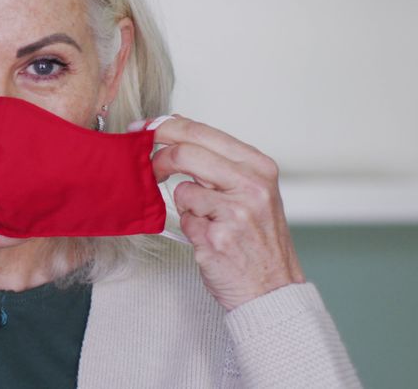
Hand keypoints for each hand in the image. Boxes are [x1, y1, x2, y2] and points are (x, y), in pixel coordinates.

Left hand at [150, 114, 305, 310]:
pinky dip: (191, 229)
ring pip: (182, 190)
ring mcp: (236, 210)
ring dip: (186, 206)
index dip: (164, 128)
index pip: (201, 131)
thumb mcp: (251, 190)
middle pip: (185, 152)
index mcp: (259, 166)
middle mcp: (251, 184)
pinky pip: (185, 221)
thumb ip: (217, 160)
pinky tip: (212, 240)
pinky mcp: (218, 237)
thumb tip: (174, 127)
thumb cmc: (258, 239)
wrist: (274, 289)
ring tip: (208, 221)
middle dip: (158, 159)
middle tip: (150, 169)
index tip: (143, 130)